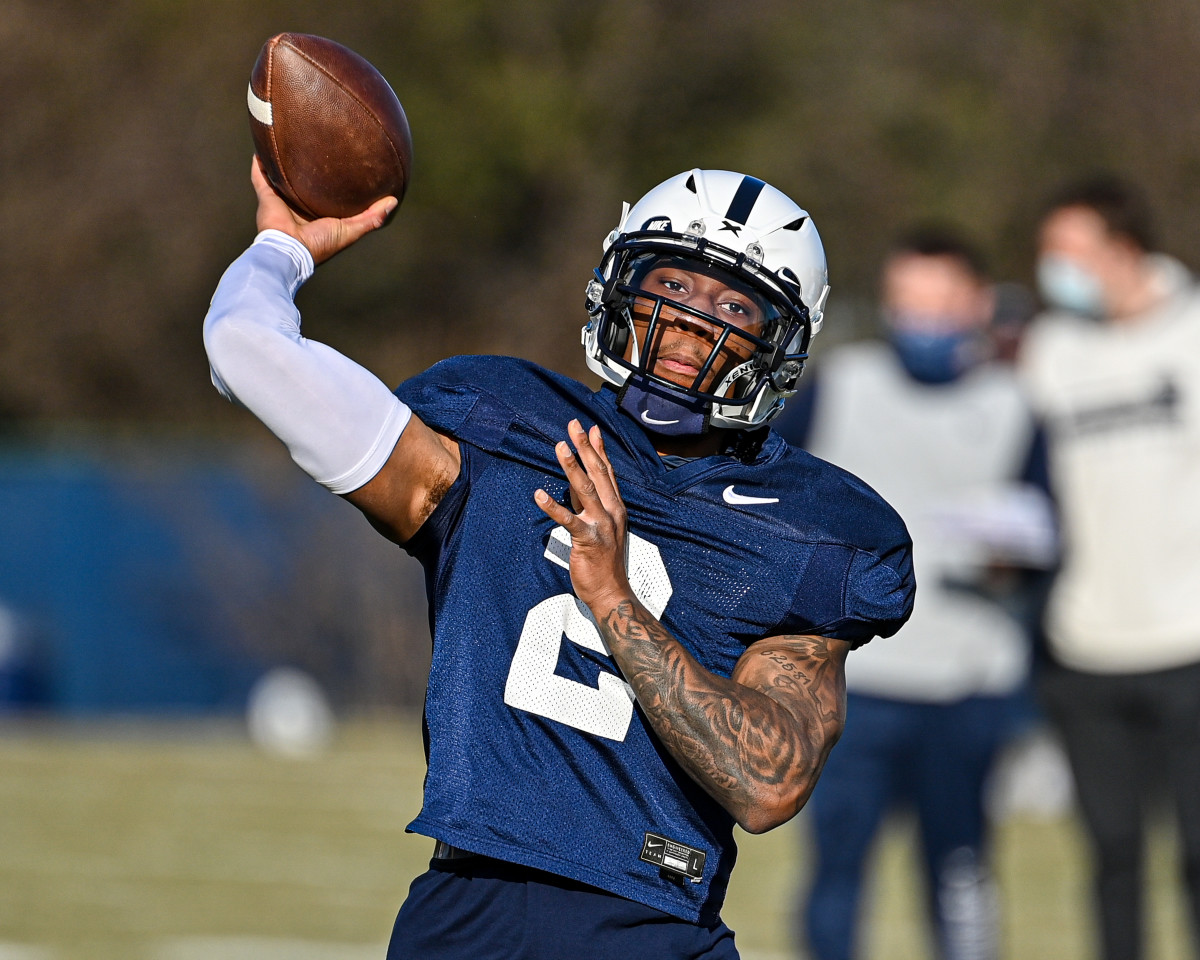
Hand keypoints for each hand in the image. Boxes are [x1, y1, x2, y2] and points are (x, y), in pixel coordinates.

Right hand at [250, 156, 396, 264]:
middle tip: (317, 146)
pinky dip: (259, 166)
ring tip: (287, 142)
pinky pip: (260, 177)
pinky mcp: (266, 197)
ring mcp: (282, 201)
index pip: (328, 195)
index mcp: (317, 214)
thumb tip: (393, 201)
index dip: (336, 183)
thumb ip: (371, 218)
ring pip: (282, 177)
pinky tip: (261, 150)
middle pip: (304, 183)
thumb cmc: (320, 244)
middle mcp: (299, 206)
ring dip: (283, 163)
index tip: (347, 165)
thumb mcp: (350, 230)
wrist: (290, 250)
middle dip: (308, 168)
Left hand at [534, 420, 632, 612]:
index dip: (598, 449)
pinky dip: (553, 506)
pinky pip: (568, 519)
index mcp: (616, 507)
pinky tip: (539, 494)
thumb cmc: (604, 561)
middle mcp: (612, 511)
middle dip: (584, 447)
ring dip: (572, 466)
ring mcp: (602, 525)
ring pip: (585, 489)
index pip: (607, 472)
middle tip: (573, 426)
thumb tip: (577, 482)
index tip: (591, 428)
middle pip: (597, 473)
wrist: (611, 592)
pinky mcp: (588, 540)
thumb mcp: (601, 526)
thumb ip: (590, 504)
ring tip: (560, 447)